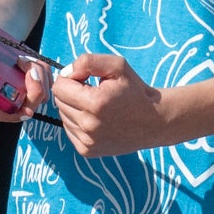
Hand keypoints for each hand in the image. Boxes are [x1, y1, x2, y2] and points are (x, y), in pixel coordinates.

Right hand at [0, 16, 50, 120]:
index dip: (13, 115)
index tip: (25, 109)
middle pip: (25, 105)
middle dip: (35, 90)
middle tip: (30, 69)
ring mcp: (13, 83)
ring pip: (38, 91)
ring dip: (40, 76)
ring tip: (24, 58)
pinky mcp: (23, 74)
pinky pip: (42, 78)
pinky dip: (42, 69)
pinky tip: (30, 58)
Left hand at [50, 54, 185, 157]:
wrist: (154, 121)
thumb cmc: (135, 90)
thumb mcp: (117, 65)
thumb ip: (87, 62)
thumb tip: (66, 73)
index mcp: (94, 103)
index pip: (59, 87)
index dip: (71, 78)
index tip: (86, 80)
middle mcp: (88, 125)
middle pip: (59, 102)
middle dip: (72, 93)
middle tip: (93, 92)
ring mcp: (87, 141)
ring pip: (63, 116)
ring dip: (74, 108)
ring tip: (96, 106)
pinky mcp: (88, 151)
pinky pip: (70, 131)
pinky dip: (78, 123)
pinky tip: (95, 119)